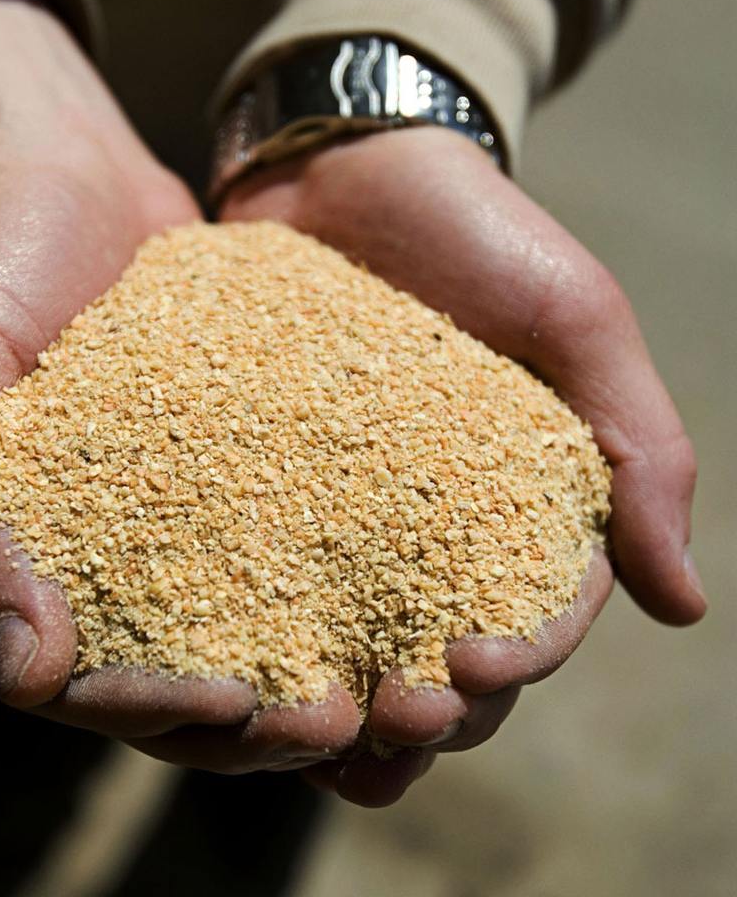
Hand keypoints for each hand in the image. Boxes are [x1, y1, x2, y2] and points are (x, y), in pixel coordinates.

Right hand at [0, 0, 360, 777]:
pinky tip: (397, 581)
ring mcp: (150, 514)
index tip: (237, 705)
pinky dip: (323, 575)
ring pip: (230, 628)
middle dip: (250, 717)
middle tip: (338, 720)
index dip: (150, 708)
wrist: (52, 163)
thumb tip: (22, 675)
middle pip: (165, 678)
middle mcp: (73, 557)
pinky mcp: (212, 467)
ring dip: (302, 666)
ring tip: (388, 682)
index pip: (73, 682)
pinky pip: (268, 537)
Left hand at [221, 127, 705, 803]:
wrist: (349, 166)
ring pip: (345, 640)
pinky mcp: (261, 480)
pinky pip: (251, 567)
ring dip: (334, 701)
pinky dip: (245, 627)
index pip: (533, 619)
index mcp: (516, 508)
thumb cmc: (478, 233)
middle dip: (423, 709)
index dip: (514, 661)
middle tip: (387, 716)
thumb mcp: (575, 320)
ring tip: (303, 736)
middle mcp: (427, 529)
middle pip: (435, 656)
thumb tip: (684, 605)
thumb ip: (638, 447)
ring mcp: (338, 511)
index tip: (471, 666)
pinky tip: (218, 664)